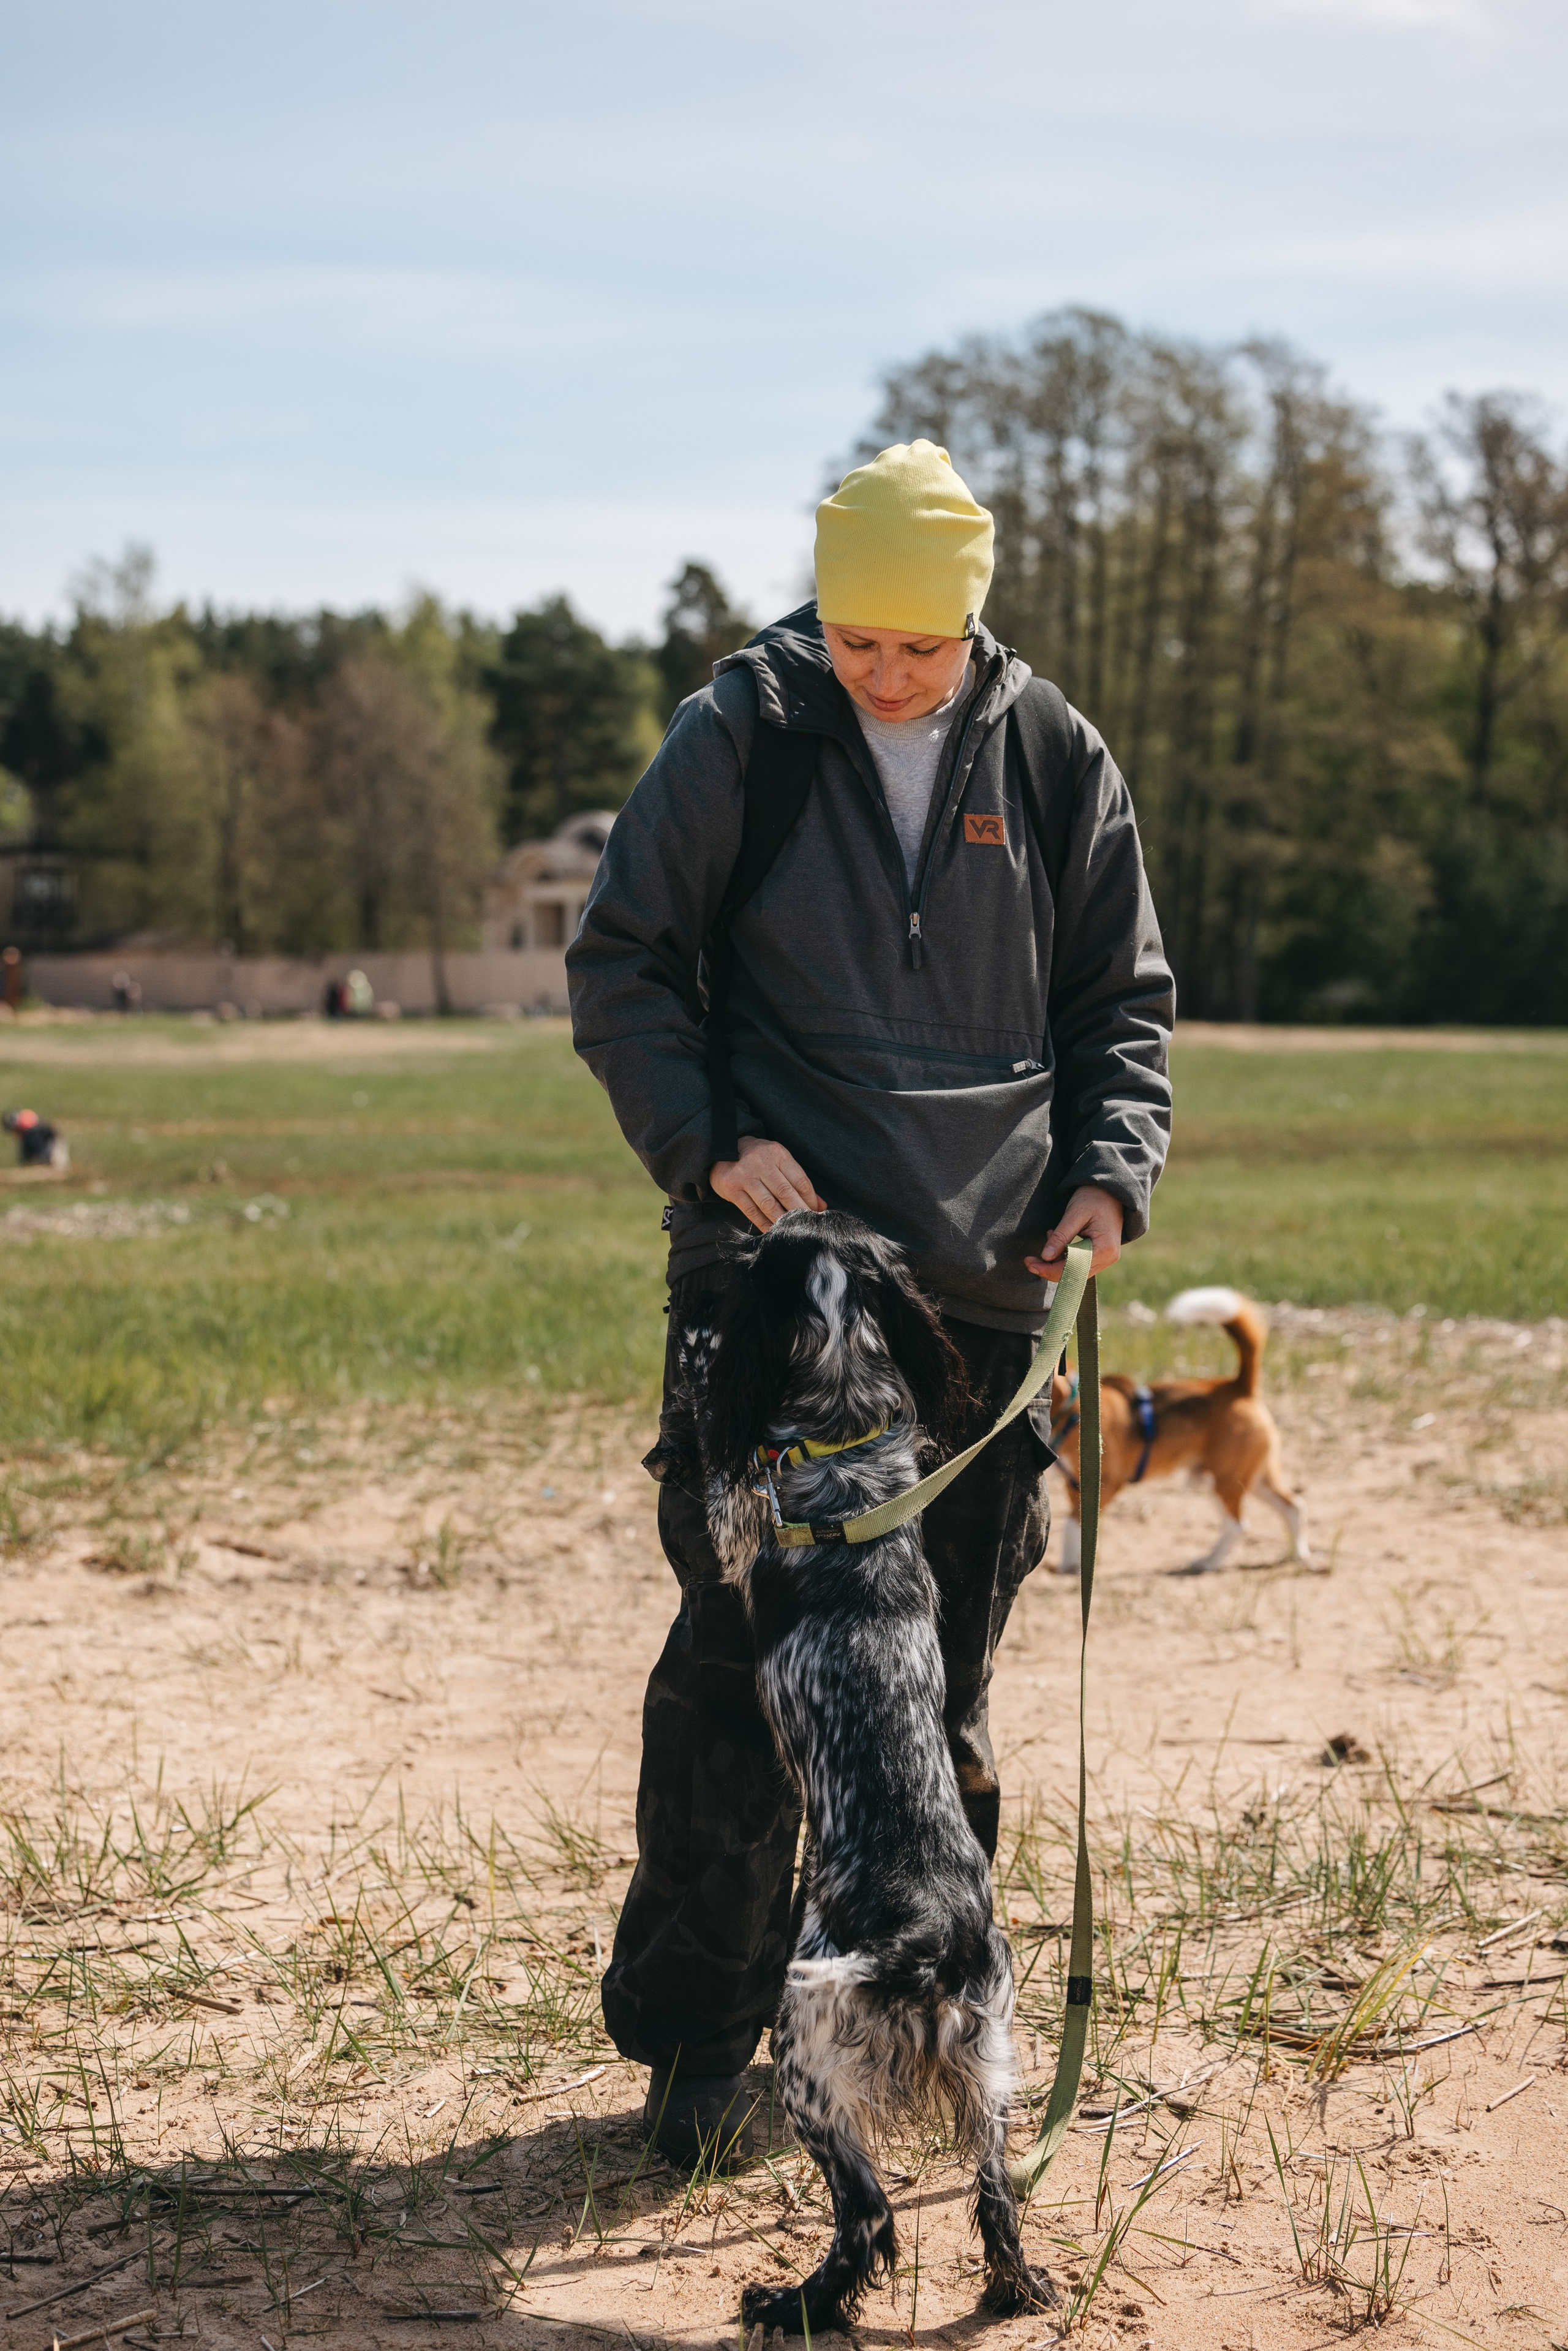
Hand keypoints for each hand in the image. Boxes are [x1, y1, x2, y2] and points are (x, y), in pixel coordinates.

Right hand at [709, 1135, 825, 1232]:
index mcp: (777, 1154)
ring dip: (783, 1220)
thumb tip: (821, 1205)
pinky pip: (752, 1211)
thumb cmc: (757, 1159)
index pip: (800, 1181)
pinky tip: (773, 1231)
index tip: (816, 1213)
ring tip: (793, 1230)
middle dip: (800, 1212)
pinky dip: (764, 1224)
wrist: (721, 1149)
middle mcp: (761, 1163)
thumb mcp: (778, 1161)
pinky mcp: (732, 1188)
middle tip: (808, 1225)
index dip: (810, 1200)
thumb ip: (798, 1181)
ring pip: (769, 1204)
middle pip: (786, 1193)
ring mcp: (745, 1176)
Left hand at [1026, 1184, 1123, 1279]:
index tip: (1029, 1262)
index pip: (1072, 1268)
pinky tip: (1057, 1242)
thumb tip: (1045, 1257)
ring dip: (1056, 1262)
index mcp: (1104, 1248)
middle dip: (1049, 1268)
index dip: (1048, 1269)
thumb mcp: (1075, 1214)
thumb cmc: (1094, 1198)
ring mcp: (1106, 1258)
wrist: (1111, 1191)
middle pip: (1074, 1274)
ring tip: (1048, 1237)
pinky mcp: (1101, 1255)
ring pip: (1075, 1271)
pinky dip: (1064, 1257)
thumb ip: (1061, 1236)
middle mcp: (1108, 1258)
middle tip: (1029, 1260)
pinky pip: (1079, 1264)